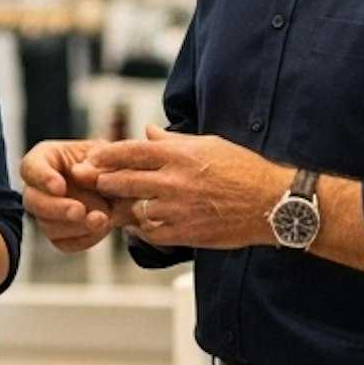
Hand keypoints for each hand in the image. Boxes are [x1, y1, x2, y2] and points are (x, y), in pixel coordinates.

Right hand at [21, 139, 136, 253]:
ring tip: (101, 219)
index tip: (59, 187)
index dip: (42, 178)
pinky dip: (85, 238)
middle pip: (33, 201)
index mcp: (46, 158)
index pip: (31, 167)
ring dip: (75, 226)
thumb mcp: (107, 155)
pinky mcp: (59, 234)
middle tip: (79, 211)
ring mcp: (47, 213)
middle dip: (57, 208)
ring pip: (48, 226)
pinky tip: (101, 227)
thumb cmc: (109, 163)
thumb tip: (79, 173)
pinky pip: (64, 243)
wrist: (122, 187)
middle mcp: (39, 187)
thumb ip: (95, 162)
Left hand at [85, 126, 280, 251]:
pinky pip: (151, 233)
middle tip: (94, 183)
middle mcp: (173, 181)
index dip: (105, 156)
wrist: (271, 203)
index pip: (129, 152)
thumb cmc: (243, 169)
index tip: (91, 159)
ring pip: (135, 210)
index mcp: (178, 155)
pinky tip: (147, 223)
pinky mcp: (185, 233)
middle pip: (122, 182)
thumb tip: (147, 131)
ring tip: (125, 205)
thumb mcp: (208, 144)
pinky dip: (145, 228)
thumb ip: (172, 141)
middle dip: (104, 182)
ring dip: (128, 208)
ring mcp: (177, 209)